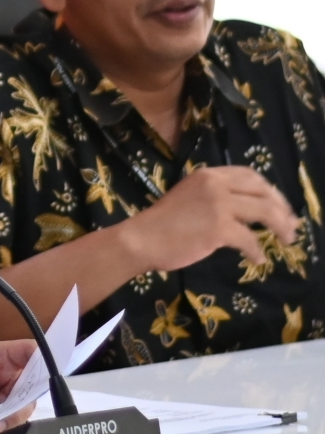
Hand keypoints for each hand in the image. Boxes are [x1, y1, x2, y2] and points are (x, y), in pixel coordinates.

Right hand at [119, 165, 299, 272]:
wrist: (142, 238)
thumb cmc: (161, 222)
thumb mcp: (188, 196)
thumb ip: (213, 196)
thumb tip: (245, 212)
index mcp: (208, 175)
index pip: (249, 175)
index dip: (269, 190)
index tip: (278, 204)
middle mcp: (216, 185)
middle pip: (263, 191)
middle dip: (282, 208)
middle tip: (290, 225)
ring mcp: (218, 205)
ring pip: (265, 212)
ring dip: (281, 227)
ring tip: (286, 239)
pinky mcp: (219, 228)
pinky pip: (250, 240)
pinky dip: (257, 251)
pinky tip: (258, 259)